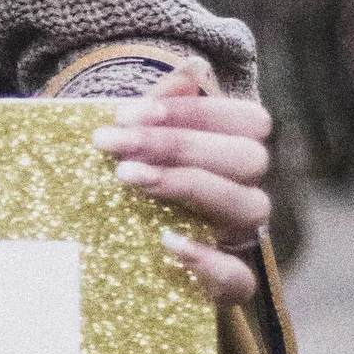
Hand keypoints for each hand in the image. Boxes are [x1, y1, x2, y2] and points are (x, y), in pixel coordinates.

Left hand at [96, 85, 272, 309]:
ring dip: (188, 185)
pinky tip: (168, 242)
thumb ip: (159, 108)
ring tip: (127, 178)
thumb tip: (193, 66)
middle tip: (114, 144)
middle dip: (179, 144)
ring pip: (251, 206)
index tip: (125, 114)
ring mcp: (238, 239)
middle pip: (248, 157)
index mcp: (232, 153)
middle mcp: (245, 191)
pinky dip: (208, 260)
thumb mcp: (132, 145)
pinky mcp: (224, 287)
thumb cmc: (122, 185)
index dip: (193, 111)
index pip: (249, 120)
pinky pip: (239, 277)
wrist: (103, 258)